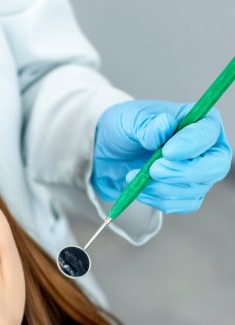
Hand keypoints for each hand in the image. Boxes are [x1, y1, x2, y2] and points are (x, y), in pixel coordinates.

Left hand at [92, 100, 231, 212]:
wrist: (110, 154)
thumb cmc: (126, 129)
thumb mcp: (130, 119)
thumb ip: (148, 124)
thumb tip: (165, 125)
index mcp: (200, 120)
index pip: (208, 133)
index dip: (191, 144)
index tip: (167, 151)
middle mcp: (207, 148)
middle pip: (215, 166)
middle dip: (183, 173)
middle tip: (153, 170)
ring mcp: (199, 173)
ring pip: (196, 190)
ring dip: (163, 188)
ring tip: (134, 177)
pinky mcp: (187, 193)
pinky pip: (183, 205)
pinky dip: (159, 200)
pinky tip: (141, 190)